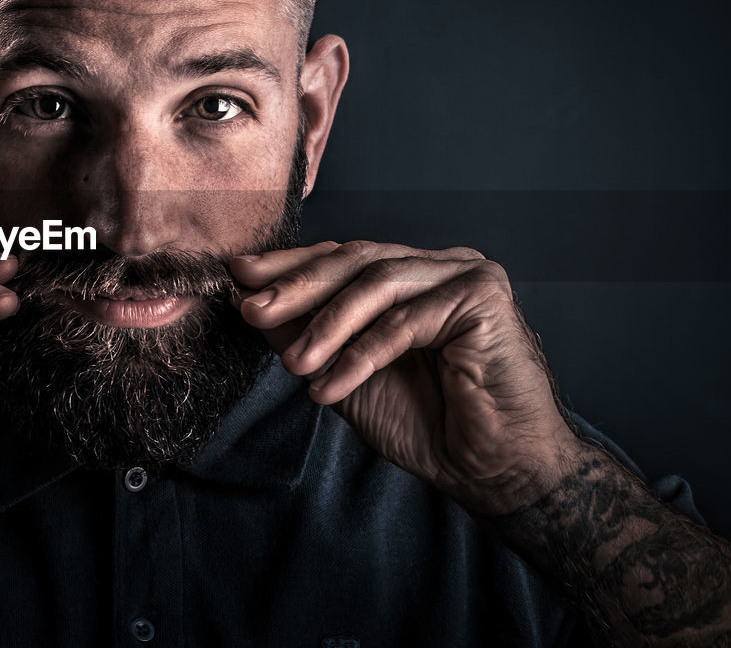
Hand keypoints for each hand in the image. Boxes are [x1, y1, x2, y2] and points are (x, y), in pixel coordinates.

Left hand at [231, 240, 578, 512]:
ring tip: (294, 366)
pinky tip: (329, 387)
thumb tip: (250, 298)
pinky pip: (405, 322)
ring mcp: (466, 275)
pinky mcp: (483, 297)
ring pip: (377, 284)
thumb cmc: (425, 424)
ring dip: (326, 325)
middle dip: (297, 287)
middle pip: (356, 261)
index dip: (290, 266)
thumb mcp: (344, 373)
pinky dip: (361, 355)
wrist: (491, 471)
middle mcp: (440, 266)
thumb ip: (305, 333)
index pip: (342, 258)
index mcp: (412, 274)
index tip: (239, 275)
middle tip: (251, 309)